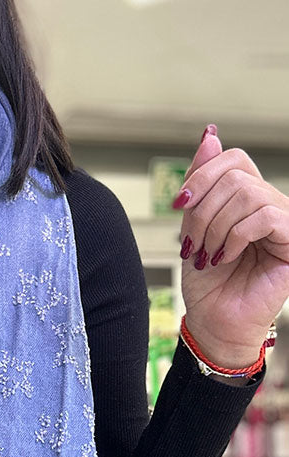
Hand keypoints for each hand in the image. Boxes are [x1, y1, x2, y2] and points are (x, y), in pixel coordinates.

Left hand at [173, 124, 288, 368]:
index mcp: (247, 198)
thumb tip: (210, 134)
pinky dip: (235, 236)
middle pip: (235, 175)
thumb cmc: (206, 283)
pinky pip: (264, 216)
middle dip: (202, 209)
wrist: (213, 323)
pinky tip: (225, 258)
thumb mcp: (193, 227)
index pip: (232, 159)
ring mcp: (284, 222)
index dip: (201, 175)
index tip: (178, 205)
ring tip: (208, 255)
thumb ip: (202, 184)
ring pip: (247, 194)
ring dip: (214, 227)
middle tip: (192, 244)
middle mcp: (269, 204)